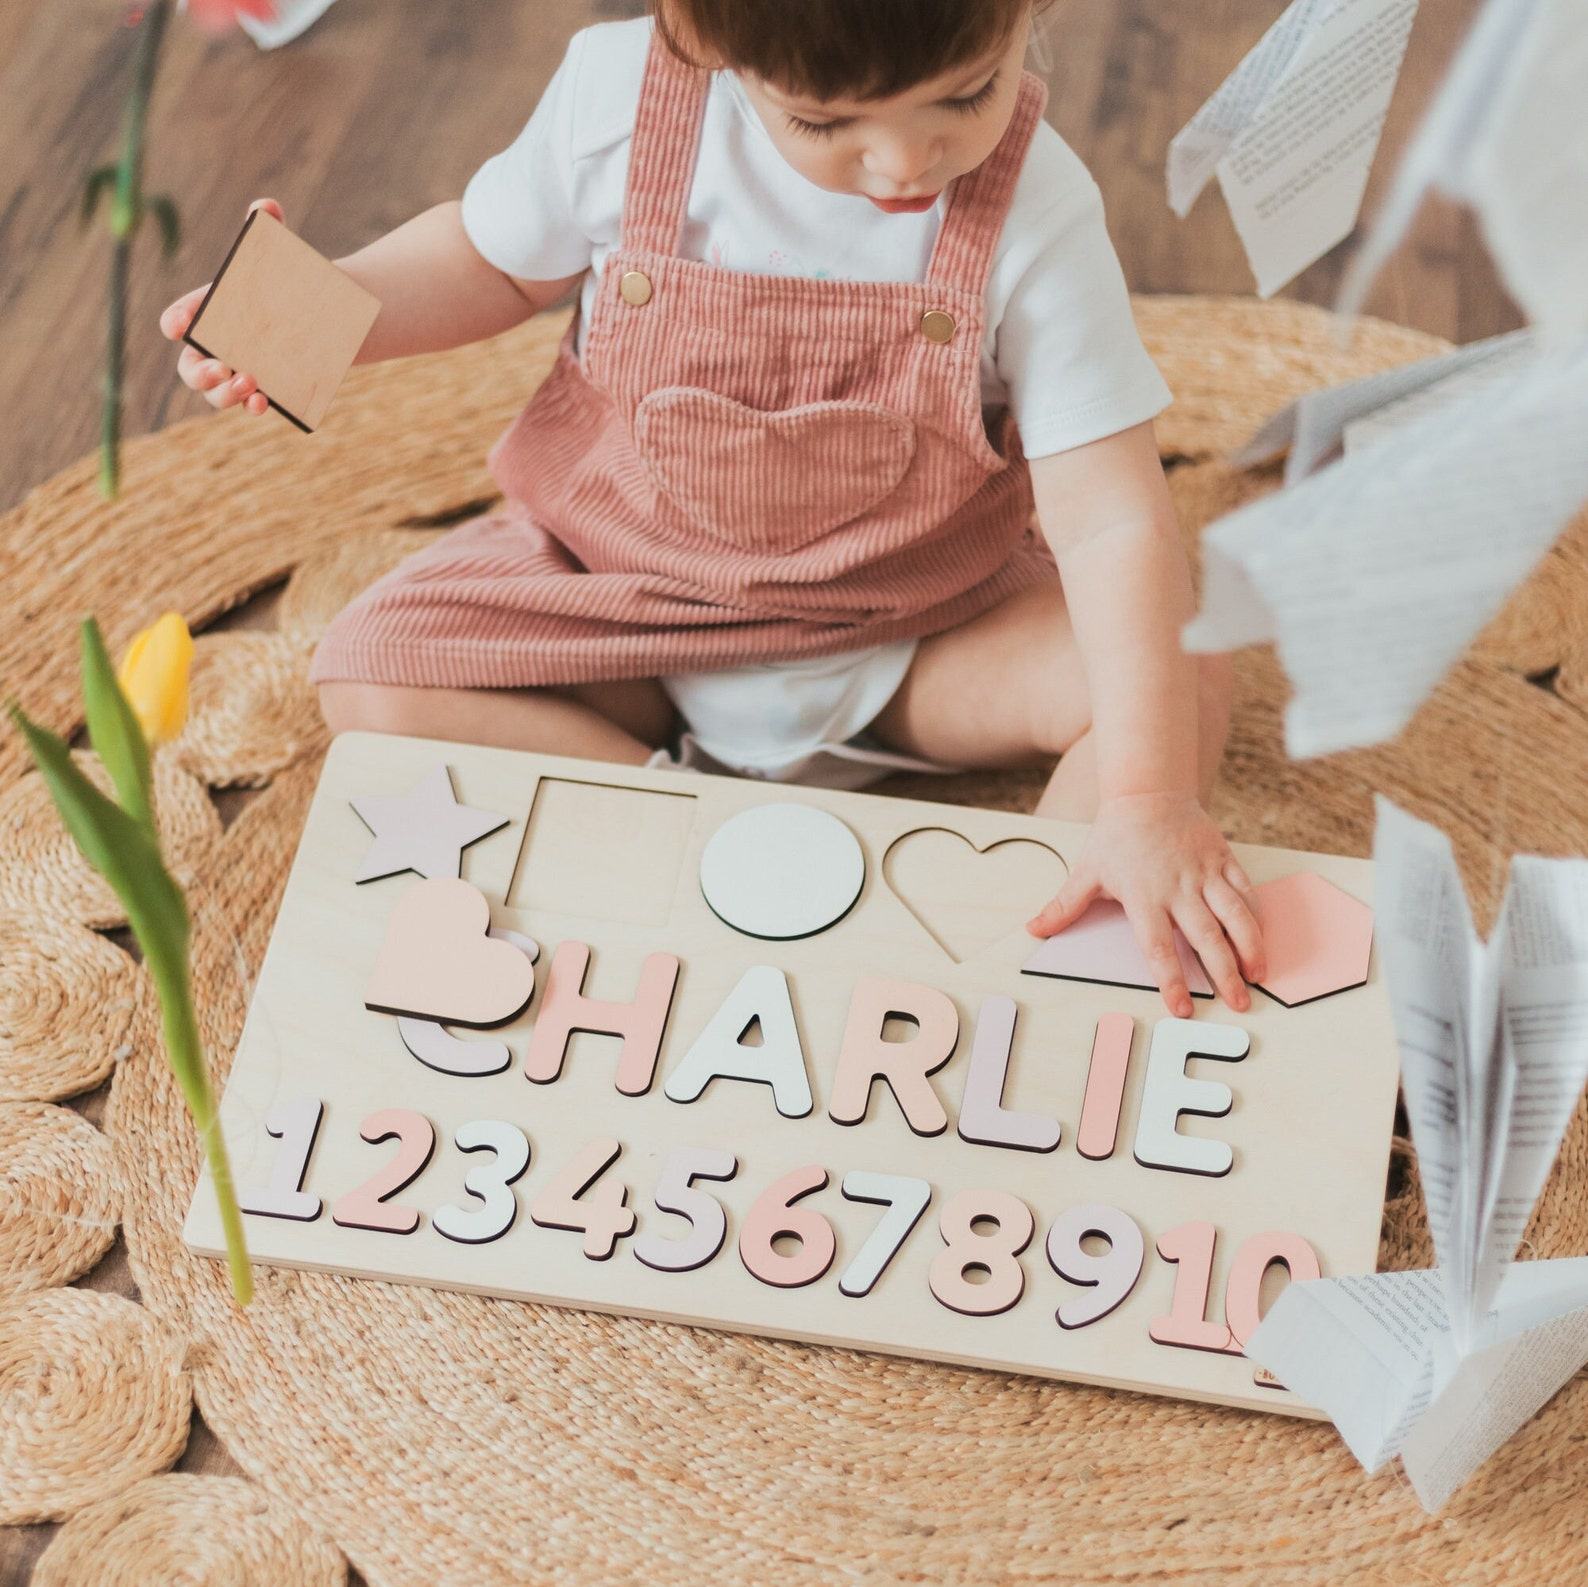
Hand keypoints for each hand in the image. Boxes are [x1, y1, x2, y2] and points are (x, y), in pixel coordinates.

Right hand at [159, 197, 282, 416]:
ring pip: (215, 392)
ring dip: (224, 393)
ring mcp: (236, 373)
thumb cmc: (287, 281)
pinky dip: (253, 406)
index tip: (178, 326)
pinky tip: (264, 402)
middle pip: (191, 367)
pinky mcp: (262, 390)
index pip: (180, 319)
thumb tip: (266, 207)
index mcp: (207, 313)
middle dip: (199, 371)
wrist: (325, 314)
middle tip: (219, 367)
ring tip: (248, 383)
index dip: (176, 321)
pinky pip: (248, 405)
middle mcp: (214, 347)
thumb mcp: (279, 254)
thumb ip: (267, 227)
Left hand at [1027, 791, 1265, 1018]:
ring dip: (1251, 948)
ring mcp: (1204, 873)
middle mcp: (1178, 888)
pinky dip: (1256, 916)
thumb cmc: (1116, 835)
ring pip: (1235, 915)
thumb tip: (1033, 929)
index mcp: (1143, 896)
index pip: (1157, 947)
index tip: (1182, 1007)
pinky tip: (1260, 939)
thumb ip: (1064, 905)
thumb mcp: (1086, 870)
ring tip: (1258, 977)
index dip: (1171, 980)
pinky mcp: (1224, 859)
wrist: (1148, 791)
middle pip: (1206, 938)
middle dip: (1224, 974)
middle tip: (1238, 1004)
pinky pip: (1246, 891)